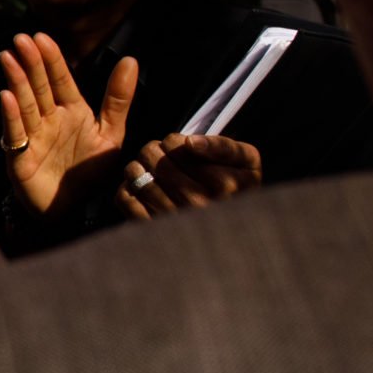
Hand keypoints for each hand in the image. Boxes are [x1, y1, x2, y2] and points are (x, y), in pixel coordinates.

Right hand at [0, 33, 138, 222]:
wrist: (74, 210)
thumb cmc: (89, 171)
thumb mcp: (112, 134)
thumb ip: (118, 99)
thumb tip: (130, 58)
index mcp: (71, 111)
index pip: (60, 80)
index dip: (51, 59)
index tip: (41, 37)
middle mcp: (48, 119)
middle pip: (39, 87)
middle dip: (30, 63)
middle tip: (21, 39)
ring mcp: (32, 136)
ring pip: (24, 104)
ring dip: (16, 81)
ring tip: (8, 58)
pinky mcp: (19, 157)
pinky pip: (15, 133)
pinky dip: (11, 116)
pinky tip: (6, 98)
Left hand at [118, 133, 262, 219]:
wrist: (233, 232)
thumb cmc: (238, 187)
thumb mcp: (247, 161)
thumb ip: (223, 146)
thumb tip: (190, 142)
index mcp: (222, 183)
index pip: (176, 145)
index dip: (172, 140)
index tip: (176, 146)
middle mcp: (198, 203)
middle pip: (155, 159)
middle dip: (152, 150)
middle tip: (157, 154)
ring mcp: (174, 219)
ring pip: (137, 177)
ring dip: (137, 167)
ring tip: (147, 168)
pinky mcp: (154, 230)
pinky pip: (125, 199)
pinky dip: (127, 187)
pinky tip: (139, 187)